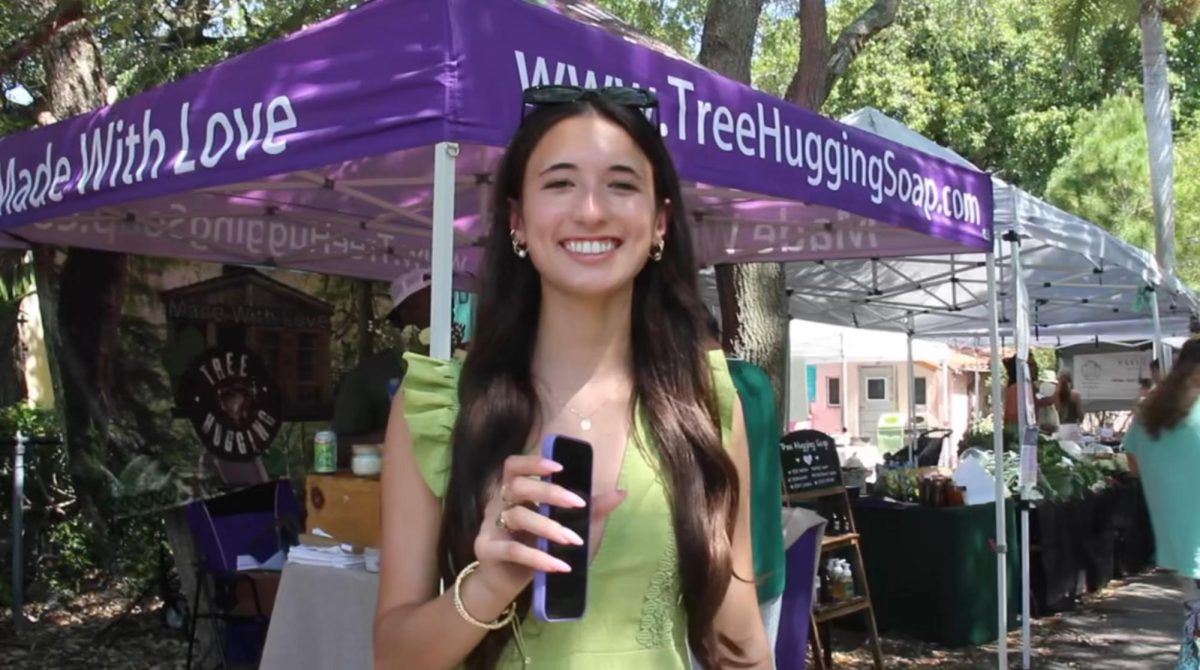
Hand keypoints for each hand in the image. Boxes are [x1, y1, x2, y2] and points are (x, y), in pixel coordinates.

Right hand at [472, 454, 625, 601]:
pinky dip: (538, 557)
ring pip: (517, 516)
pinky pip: (512, 550)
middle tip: (578, 504)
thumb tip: (621, 492)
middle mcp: (499, 504)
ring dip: (548, 527)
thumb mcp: (571, 528)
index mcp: (516, 492)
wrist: (508, 585)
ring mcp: (490, 526)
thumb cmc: (539, 549)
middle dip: (549, 492)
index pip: (514, 466)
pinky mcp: (487, 551)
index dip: (533, 462)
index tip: (560, 467)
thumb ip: (592, 511)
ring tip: (573, 540)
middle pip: (517, 486)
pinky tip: (559, 565)